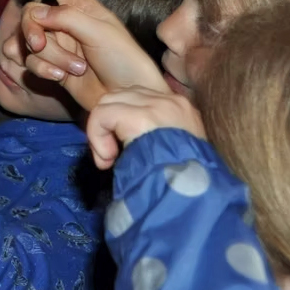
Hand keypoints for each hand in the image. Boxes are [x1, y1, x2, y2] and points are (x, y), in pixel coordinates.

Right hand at [14, 0, 163, 110]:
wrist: (127, 97)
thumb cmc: (124, 61)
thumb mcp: (101, 32)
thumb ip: (66, 17)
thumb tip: (35, 13)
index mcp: (82, 8)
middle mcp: (67, 24)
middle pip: (31, 15)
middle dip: (32, 31)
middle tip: (39, 44)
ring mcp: (58, 46)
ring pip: (29, 42)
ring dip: (46, 57)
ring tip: (72, 69)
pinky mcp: (51, 67)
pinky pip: (30, 62)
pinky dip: (42, 70)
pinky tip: (60, 78)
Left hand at [85, 87, 205, 169]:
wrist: (193, 193)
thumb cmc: (184, 180)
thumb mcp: (175, 151)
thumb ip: (154, 135)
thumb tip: (123, 134)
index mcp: (181, 109)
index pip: (140, 100)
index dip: (122, 120)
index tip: (120, 148)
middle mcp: (170, 101)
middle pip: (121, 96)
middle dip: (107, 123)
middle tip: (110, 156)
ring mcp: (155, 106)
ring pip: (108, 103)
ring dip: (100, 131)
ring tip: (109, 159)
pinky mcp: (138, 116)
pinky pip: (102, 115)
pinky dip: (96, 135)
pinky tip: (107, 159)